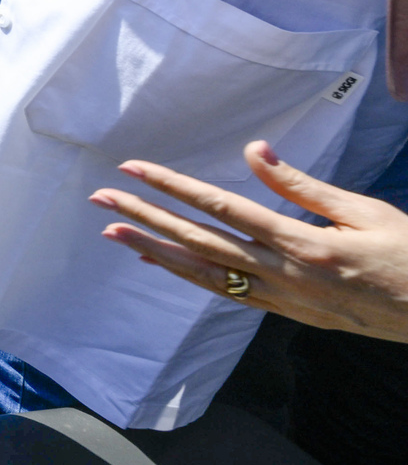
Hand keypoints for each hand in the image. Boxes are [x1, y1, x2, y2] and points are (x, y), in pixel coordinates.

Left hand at [93, 141, 407, 343]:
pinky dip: (189, 276)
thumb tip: (256, 151)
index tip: (134, 169)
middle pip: (199, 241)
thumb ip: (303, 185)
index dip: (174, 187)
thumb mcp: (364, 211)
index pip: (222, 208)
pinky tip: (162, 262)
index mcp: (303, 242)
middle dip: (146, 217)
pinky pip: (226, 293)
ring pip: (205, 273)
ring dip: (155, 251)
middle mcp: (284, 274)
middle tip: (101, 199)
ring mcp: (284, 298)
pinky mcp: (289, 313)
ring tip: (114, 232)